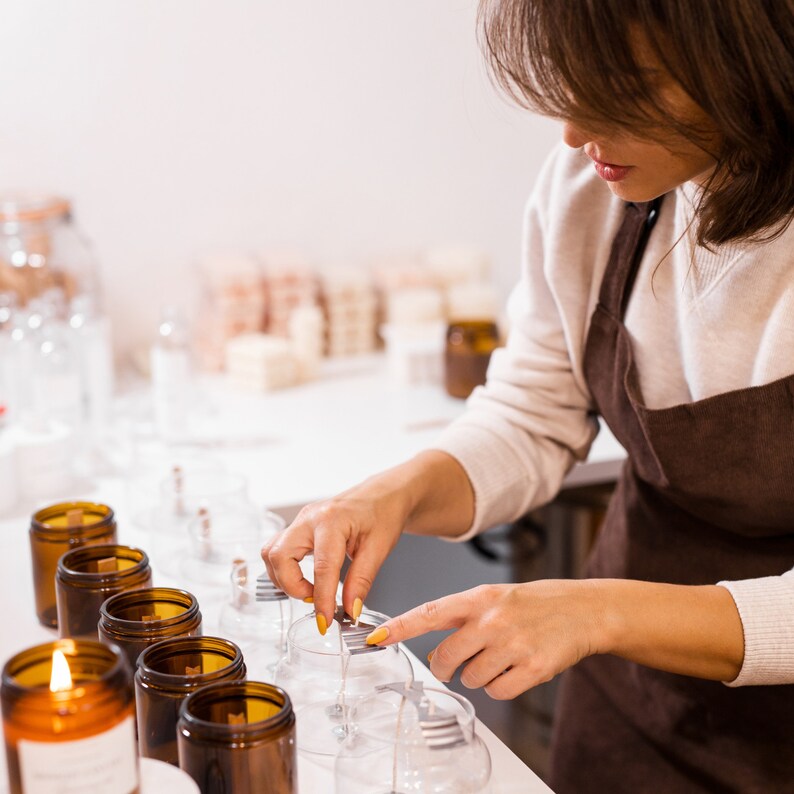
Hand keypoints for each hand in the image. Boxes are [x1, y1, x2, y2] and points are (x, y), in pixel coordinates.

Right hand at [262, 450, 474, 635]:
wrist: (382, 495)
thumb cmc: (383, 513)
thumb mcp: (379, 548)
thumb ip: (362, 580)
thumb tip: (350, 610)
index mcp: (333, 521)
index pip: (321, 567)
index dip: (322, 599)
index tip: (326, 622)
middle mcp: (310, 518)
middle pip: (279, 556)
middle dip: (292, 586)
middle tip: (315, 599)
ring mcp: (301, 521)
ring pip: (272, 553)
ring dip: (285, 578)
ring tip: (312, 589)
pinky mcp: (299, 527)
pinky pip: (278, 550)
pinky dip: (285, 569)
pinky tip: (306, 578)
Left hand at [367, 580, 604, 698]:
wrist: (583, 609)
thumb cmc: (534, 604)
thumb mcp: (495, 599)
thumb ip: (463, 620)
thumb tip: (434, 653)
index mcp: (480, 597)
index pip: (430, 612)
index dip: (400, 627)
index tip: (374, 637)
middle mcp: (493, 619)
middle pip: (446, 658)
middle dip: (446, 667)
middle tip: (457, 664)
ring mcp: (514, 644)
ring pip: (472, 678)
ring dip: (480, 676)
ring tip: (501, 657)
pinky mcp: (533, 668)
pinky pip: (498, 692)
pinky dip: (501, 688)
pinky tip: (515, 670)